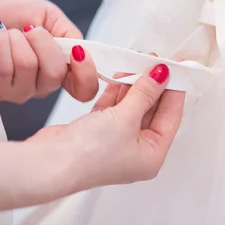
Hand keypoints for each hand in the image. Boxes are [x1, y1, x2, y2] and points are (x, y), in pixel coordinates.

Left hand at [0, 0, 98, 102]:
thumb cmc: (8, 12)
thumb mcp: (49, 15)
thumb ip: (70, 35)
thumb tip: (81, 52)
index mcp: (60, 68)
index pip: (84, 89)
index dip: (87, 75)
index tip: (79, 53)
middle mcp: (41, 85)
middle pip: (55, 74)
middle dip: (43, 42)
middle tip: (29, 28)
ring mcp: (17, 91)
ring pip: (29, 68)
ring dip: (18, 39)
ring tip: (7, 31)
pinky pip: (3, 69)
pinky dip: (1, 43)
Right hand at [28, 63, 184, 191]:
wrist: (49, 163)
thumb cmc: (90, 153)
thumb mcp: (126, 118)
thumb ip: (145, 93)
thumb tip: (162, 75)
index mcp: (152, 156)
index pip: (171, 117)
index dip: (174, 91)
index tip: (175, 68)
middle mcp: (136, 151)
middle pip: (152, 111)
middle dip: (153, 85)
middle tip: (154, 61)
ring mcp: (116, 141)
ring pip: (132, 107)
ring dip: (135, 85)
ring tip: (138, 62)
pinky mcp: (97, 132)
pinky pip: (114, 108)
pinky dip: (117, 92)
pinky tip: (121, 76)